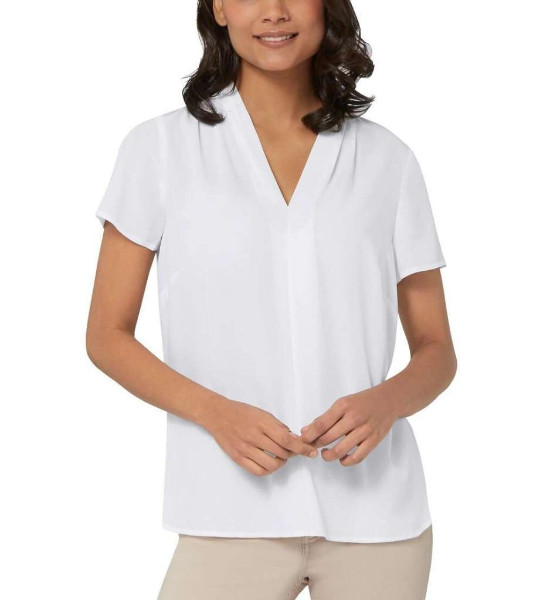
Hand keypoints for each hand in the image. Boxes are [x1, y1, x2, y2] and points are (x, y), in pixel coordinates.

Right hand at [201, 397, 318, 476]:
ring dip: (281, 463)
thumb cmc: (242, 412)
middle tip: (294, 451)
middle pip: (282, 453)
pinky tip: (270, 463)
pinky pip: (258, 471)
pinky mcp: (238, 457)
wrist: (218, 414)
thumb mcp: (263, 414)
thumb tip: (296, 440)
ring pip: (272, 465)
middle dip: (293, 454)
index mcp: (262, 423)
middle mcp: (254, 436)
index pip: (287, 439)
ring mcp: (245, 448)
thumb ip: (279, 427)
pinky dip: (268, 470)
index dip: (302, 448)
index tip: (311, 452)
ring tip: (281, 457)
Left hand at [298, 388, 399, 465]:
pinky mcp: (374, 440)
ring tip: (324, 454)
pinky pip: (357, 457)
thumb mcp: (342, 403)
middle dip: (315, 445)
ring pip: (340, 450)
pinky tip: (340, 458)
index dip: (309, 435)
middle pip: (327, 437)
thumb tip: (305, 431)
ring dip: (328, 455)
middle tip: (310, 448)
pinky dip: (345, 461)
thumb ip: (325, 418)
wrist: (388, 400)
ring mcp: (365, 430)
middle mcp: (353, 418)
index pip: (320, 424)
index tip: (302, 441)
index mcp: (343, 406)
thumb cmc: (362, 402)